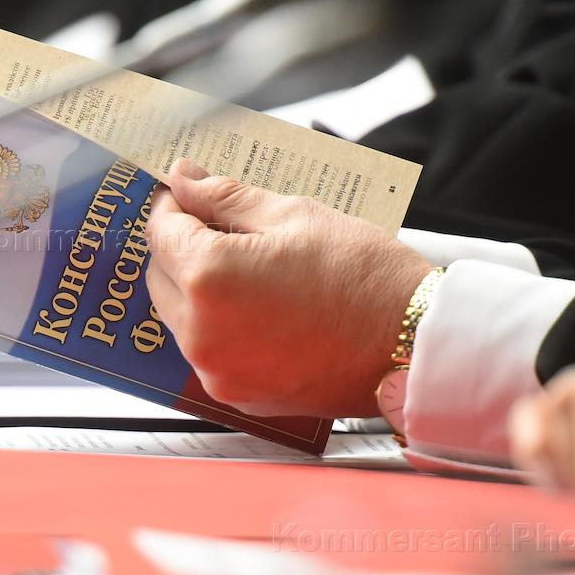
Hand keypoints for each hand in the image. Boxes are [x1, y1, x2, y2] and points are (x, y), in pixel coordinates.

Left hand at [145, 158, 432, 417]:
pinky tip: (259, 307)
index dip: (173, 205)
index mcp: (210, 278)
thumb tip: (185, 179)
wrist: (414, 345)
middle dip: (181, 247)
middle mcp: (202, 332)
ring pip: (179, 316)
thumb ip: (226, 197)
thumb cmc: (365, 278)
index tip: (188, 194)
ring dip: (197, 288)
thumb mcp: (294, 215)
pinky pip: (207, 351)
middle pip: (161, 277)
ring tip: (250, 269)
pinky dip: (218, 326)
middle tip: (222, 227)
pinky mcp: (238, 395)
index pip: (160, 232)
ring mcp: (218, 370)